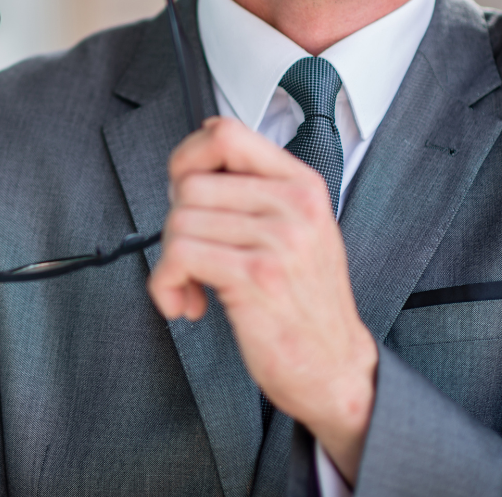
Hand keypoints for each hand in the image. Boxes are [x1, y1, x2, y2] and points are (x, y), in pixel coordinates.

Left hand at [147, 117, 377, 484]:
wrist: (336, 368)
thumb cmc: (307, 301)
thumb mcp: (300, 228)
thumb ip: (259, 186)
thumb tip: (204, 143)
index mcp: (302, 184)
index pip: (227, 133)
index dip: (188, 155)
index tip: (180, 184)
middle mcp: (294, 205)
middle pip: (191, 183)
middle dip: (176, 221)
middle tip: (192, 251)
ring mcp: (278, 240)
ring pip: (179, 219)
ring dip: (170, 259)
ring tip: (193, 283)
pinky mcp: (255, 277)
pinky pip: (178, 257)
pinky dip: (166, 284)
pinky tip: (188, 301)